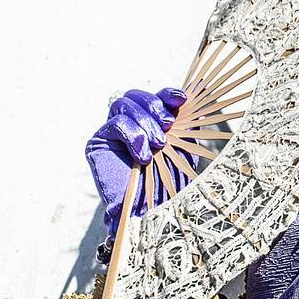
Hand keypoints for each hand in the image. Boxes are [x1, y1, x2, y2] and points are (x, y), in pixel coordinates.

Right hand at [86, 87, 186, 231]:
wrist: (150, 211)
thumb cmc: (169, 181)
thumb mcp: (183, 145)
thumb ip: (187, 119)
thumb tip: (201, 88)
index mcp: (149, 121)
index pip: (154, 97)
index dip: (166, 94)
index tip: (182, 99)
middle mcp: (129, 123)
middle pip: (135, 96)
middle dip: (154, 107)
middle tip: (168, 127)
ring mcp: (111, 132)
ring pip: (123, 105)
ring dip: (145, 123)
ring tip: (158, 145)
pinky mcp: (98, 143)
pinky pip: (114, 124)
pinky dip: (133, 136)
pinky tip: (143, 156)